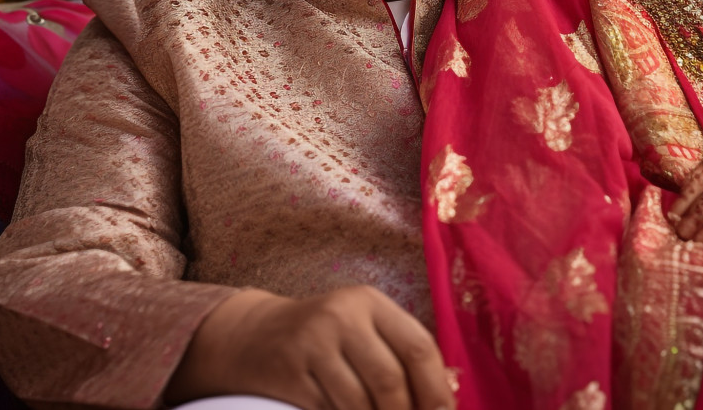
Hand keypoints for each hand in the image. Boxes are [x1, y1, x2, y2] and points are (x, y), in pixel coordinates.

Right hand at [165, 286, 454, 409]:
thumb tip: (449, 389)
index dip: (436, 389)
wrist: (253, 335)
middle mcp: (342, 317)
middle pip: (390, 378)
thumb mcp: (363, 328)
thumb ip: (402, 352)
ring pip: (359, 402)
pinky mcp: (290, 373)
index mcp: (370, 302)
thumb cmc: (325, 336)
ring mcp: (313, 344)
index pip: (417, 346)